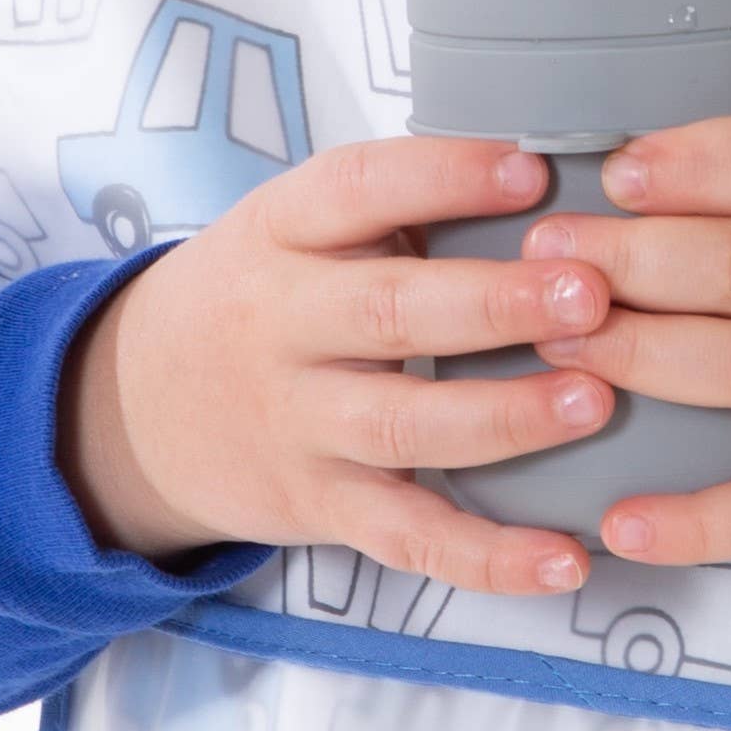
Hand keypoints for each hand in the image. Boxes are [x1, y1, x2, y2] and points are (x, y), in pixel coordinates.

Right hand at [57, 135, 610, 597]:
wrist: (137, 407)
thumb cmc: (262, 292)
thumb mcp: (295, 224)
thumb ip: (396, 203)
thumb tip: (548, 172)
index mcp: (284, 230)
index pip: (359, 188)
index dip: (445, 176)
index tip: (532, 171)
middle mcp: (284, 324)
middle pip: (389, 312)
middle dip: (494, 303)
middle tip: (590, 293)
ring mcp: (299, 424)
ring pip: (405, 426)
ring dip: (505, 417)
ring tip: (594, 401)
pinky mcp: (320, 506)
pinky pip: (406, 537)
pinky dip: (487, 556)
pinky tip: (563, 559)